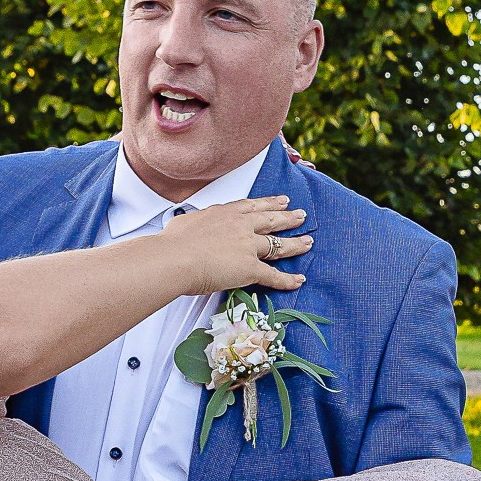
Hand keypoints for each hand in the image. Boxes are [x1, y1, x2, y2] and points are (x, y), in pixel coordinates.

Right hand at [166, 192, 311, 295]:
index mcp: (225, 213)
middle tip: (301, 215)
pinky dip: (288, 280)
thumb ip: (193, 223)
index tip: (281, 200)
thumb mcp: (184, 222)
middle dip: (288, 217)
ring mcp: (248, 247)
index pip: (252, 206)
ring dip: (296, 244)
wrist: (176, 257)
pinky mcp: (250, 269)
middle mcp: (241, 226)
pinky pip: (273, 276)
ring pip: (278, 245)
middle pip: (271, 220)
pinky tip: (299, 280)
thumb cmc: (172, 242)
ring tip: (308, 242)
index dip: (269, 203)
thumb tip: (186, 225)